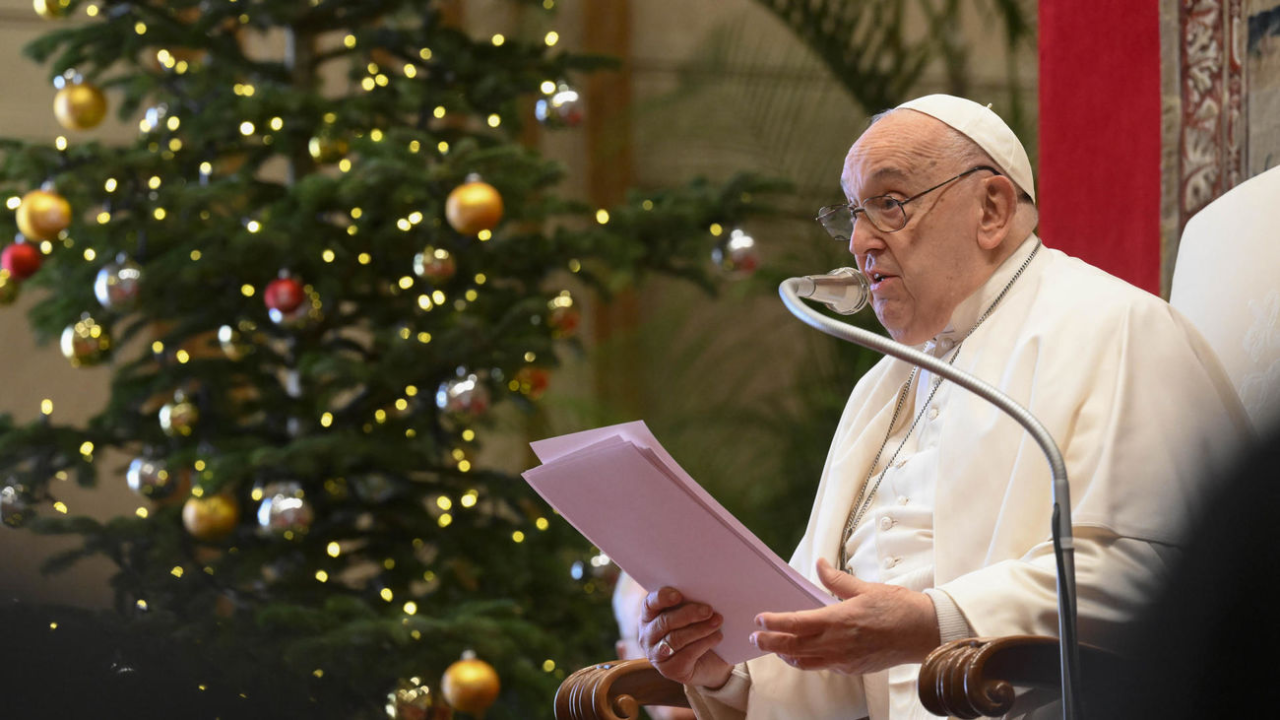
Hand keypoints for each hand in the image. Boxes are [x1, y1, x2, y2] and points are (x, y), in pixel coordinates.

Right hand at [639, 587, 732, 688]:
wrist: (711, 662)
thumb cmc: (698, 630)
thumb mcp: (692, 614)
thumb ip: (690, 603)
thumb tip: (704, 593)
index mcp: (649, 616)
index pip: (650, 603)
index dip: (662, 598)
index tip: (679, 595)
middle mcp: (648, 635)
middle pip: (664, 622)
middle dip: (688, 614)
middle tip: (709, 610)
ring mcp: (656, 655)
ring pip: (675, 638)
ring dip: (699, 629)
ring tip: (717, 622)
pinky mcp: (669, 670)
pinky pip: (686, 655)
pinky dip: (704, 643)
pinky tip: (717, 637)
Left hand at [751, 558, 940, 674]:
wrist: (924, 632)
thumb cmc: (897, 608)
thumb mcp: (864, 588)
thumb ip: (836, 580)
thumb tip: (818, 564)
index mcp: (838, 620)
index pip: (797, 623)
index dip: (775, 622)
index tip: (760, 619)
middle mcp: (838, 644)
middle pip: (794, 646)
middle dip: (771, 642)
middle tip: (755, 638)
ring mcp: (845, 660)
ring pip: (806, 662)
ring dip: (787, 655)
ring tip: (775, 648)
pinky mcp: (853, 669)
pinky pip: (825, 666)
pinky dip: (809, 661)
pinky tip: (805, 654)